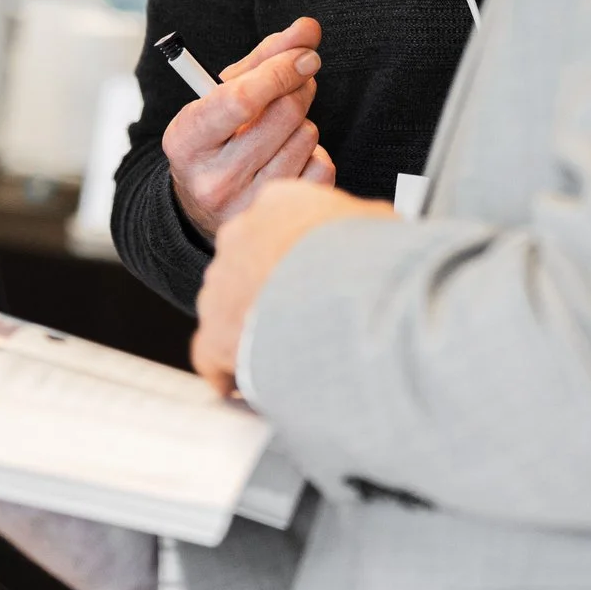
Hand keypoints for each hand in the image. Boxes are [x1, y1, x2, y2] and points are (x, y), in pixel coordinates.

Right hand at [165, 17, 336, 239]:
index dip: (280, 71)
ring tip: (280, 129)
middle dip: (297, 88)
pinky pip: (322, 167)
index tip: (306, 55)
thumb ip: (264, 57)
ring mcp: (245, 206)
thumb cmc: (218, 135)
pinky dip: (314, 153)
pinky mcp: (276, 218)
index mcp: (186, 140)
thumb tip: (308, 28)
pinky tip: (291, 156)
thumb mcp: (224, 93)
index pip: (242, 99)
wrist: (204, 204)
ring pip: (306, 138)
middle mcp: (212, 179)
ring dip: (302, 122)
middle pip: (284, 114)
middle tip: (296, 82)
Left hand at [192, 179, 391, 392]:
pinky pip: (211, 353)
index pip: (279, 226)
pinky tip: (254, 385)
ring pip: (227, 307)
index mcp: (280, 203)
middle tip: (305, 317)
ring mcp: (222, 283)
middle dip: (271, 292)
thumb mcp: (379, 224)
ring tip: (289, 354)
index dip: (297, 255)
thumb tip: (377, 238)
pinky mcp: (214, 331)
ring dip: (252, 329)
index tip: (314, 275)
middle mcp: (242, 235)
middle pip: (250, 265)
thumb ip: (364, 229)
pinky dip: (230, 370)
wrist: (348, 292)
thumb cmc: (370, 256)